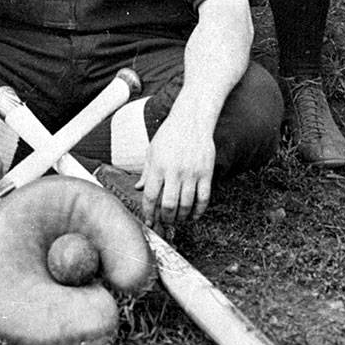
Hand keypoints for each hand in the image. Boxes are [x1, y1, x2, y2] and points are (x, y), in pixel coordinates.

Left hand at [139, 106, 214, 225]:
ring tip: (178, 220)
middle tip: (164, 223)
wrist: (191, 121)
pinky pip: (203, 199)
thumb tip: (138, 188)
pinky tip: (194, 216)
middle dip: (165, 219)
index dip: (148, 212)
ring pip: (186, 205)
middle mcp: (174, 172)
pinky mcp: (206, 174)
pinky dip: (199, 211)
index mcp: (158, 166)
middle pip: (169, 205)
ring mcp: (192, 173)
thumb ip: (146, 172)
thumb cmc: (169, 136)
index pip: (150, 196)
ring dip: (181, 217)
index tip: (149, 221)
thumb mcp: (152, 151)